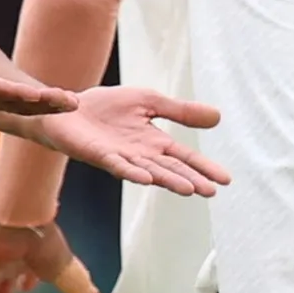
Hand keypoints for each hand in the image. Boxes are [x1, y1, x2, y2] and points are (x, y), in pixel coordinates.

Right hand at [0, 22, 74, 117]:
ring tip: (74, 103)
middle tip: (70, 102)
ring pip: (24, 107)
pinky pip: (25, 104)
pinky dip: (46, 104)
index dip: (14, 94)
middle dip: (42, 104)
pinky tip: (68, 102)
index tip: (37, 95)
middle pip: (15, 103)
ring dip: (49, 106)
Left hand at [43, 85, 226, 196]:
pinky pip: (118, 165)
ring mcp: (121, 157)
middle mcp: (141, 155)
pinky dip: (132, 172)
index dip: (204, 167)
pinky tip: (146, 178)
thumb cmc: (107, 107)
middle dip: (191, 179)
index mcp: (154, 143)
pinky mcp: (99, 154)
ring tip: (189, 189)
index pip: (185, 158)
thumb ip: (180, 111)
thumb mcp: (150, 101)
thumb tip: (218, 117)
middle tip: (211, 191)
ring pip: (149, 172)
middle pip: (171, 169)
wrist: (68, 109)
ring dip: (168, 181)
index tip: (225, 180)